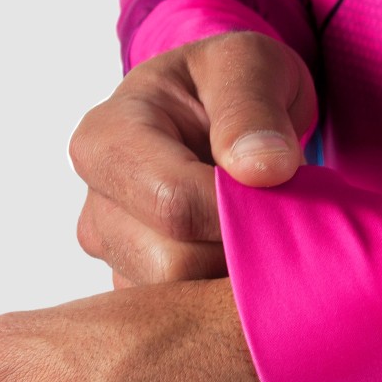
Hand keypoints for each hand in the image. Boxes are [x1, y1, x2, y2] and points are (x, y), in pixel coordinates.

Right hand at [69, 31, 316, 286]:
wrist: (222, 111)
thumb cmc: (228, 82)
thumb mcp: (247, 63)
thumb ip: (251, 107)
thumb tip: (262, 168)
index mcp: (107, 139)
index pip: (172, 202)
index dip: (239, 212)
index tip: (283, 196)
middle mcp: (98, 203)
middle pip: (172, 263)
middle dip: (239, 247)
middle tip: (282, 216)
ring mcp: (115, 251)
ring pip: (180, 300)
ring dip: (234, 274)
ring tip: (262, 230)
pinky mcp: (139, 285)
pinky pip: (186, 318)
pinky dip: (224, 295)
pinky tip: (245, 256)